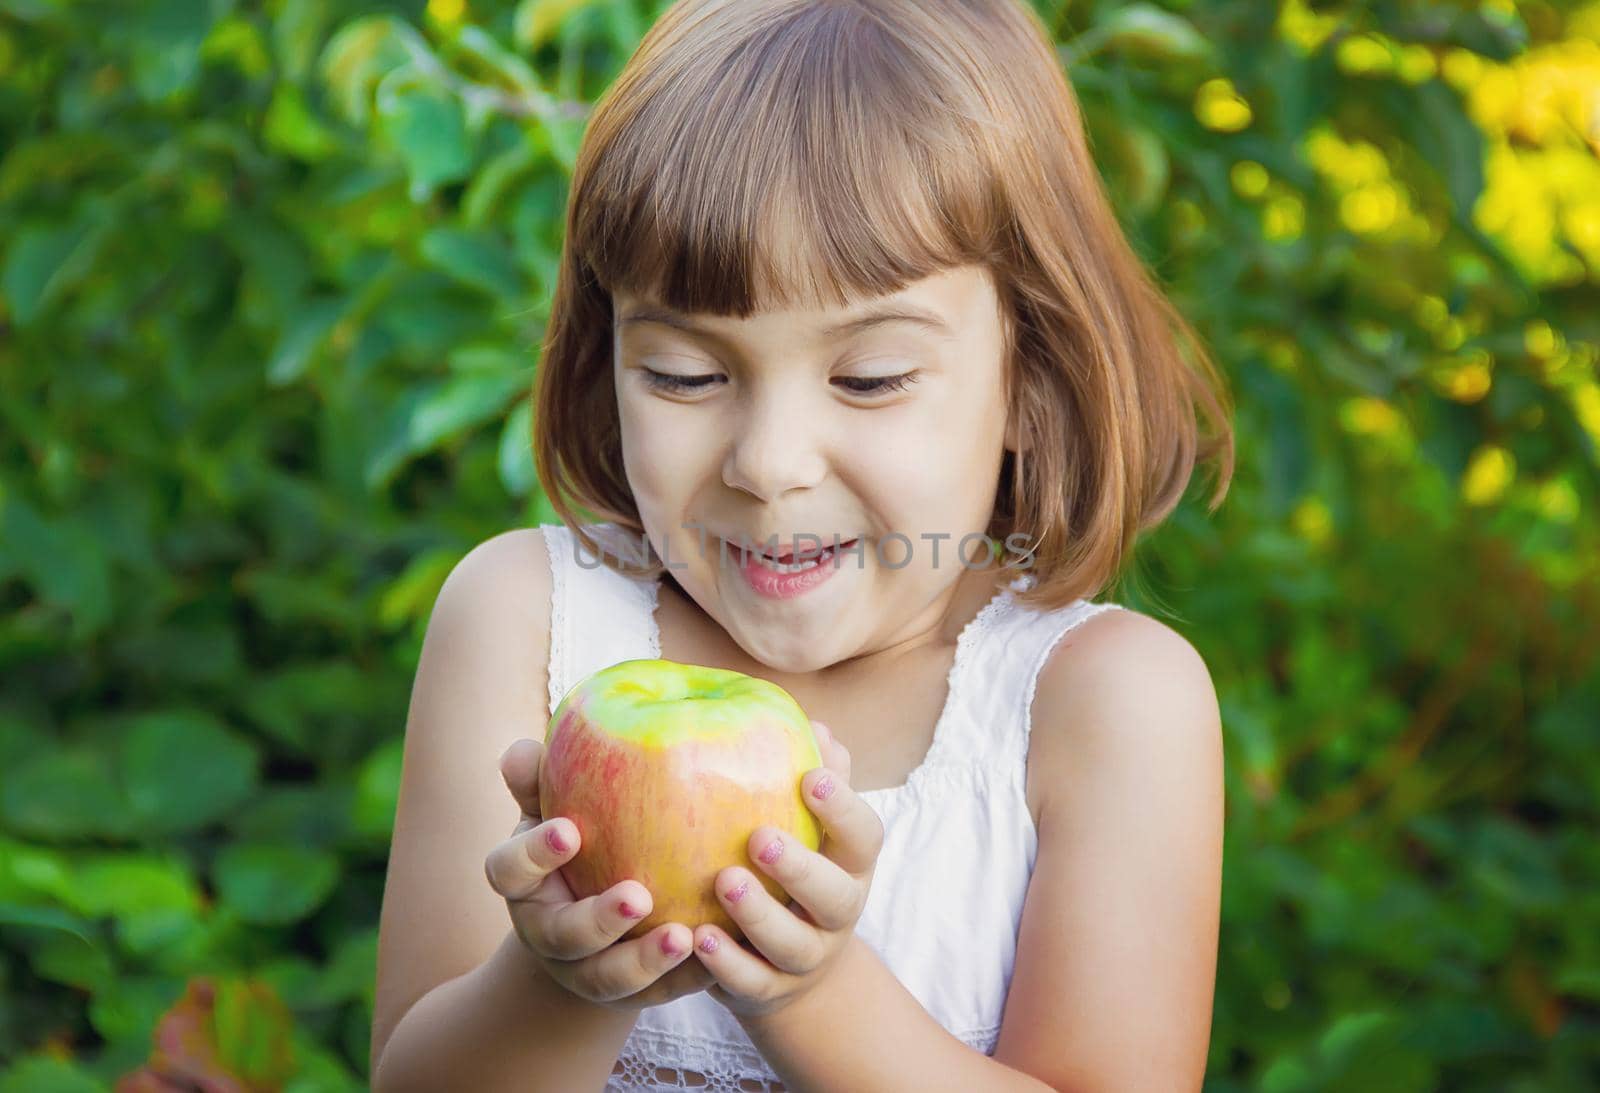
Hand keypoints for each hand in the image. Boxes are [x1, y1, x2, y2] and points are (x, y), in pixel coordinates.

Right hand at [484, 738, 716, 1010]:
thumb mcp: (553, 810)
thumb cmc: (578, 843)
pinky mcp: (632, 993)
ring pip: (608, 977)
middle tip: (638, 896)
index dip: (534, 854)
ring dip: (645, 961)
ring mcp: (587, 971)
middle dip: (599, 920)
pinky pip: (658, 993)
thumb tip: (520, 750)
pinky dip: (685, 978)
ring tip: (684, 936)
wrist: (594, 924)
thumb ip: (539, 782)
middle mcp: (548, 935)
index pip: (510, 871)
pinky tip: (717, 951)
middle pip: (565, 936)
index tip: (569, 830)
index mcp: (524, 885)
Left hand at [690, 721, 884, 1019]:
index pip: (865, 836)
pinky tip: (698, 937)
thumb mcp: (811, 828)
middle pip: (834, 897)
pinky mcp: (769, 991)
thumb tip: (815, 725)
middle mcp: (837, 913)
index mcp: (850, 865)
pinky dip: (727, 963)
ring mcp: (805, 957)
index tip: (810, 776)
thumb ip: (816, 776)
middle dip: (800, 868)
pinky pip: (752, 982)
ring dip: (758, 915)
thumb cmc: (795, 869)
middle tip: (759, 838)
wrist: (790, 965)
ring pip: (791, 945)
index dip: (843, 809)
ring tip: (723, 882)